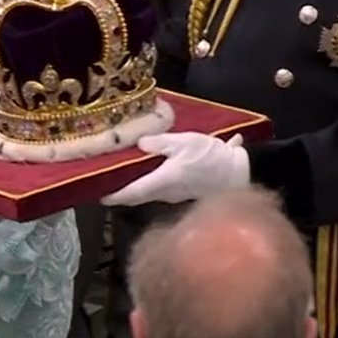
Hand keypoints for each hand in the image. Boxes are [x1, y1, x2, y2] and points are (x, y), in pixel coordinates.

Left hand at [100, 132, 249, 205]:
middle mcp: (165, 193)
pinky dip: (154, 181)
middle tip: (107, 183)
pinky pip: (164, 188)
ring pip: (151, 192)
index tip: (98, 195)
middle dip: (122, 191)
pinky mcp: (186, 193)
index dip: (113, 195)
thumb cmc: (210, 158)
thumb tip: (139, 144)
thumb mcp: (184, 142)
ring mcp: (176, 195)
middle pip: (138, 195)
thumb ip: (159, 142)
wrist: (239, 173)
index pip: (131, 193)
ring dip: (138, 186)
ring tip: (126, 173)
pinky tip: (154, 168)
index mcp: (161, 181)